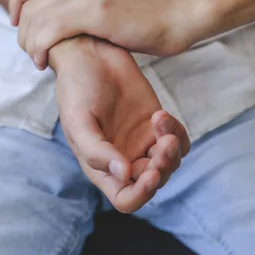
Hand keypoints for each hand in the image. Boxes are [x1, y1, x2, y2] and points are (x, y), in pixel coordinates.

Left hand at [10, 0, 207, 69]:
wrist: (176, 19)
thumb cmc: (145, 24)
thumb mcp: (106, 15)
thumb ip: (82, 17)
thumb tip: (60, 35)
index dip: (17, 3)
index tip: (20, 26)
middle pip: (29, 4)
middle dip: (23, 34)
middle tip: (34, 55)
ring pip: (36, 17)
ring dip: (29, 44)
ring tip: (40, 62)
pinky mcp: (97, 13)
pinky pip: (51, 28)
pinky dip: (40, 47)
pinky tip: (47, 62)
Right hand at [50, 36, 189, 212]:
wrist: (89, 55)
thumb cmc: (76, 88)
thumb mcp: (77, 120)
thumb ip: (96, 151)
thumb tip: (123, 174)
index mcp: (102, 167)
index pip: (126, 199)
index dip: (141, 194)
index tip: (151, 173)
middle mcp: (124, 159)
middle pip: (154, 182)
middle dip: (162, 165)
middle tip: (163, 141)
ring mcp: (142, 141)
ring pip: (171, 162)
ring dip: (172, 149)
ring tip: (161, 119)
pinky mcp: (156, 123)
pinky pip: (178, 139)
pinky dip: (176, 131)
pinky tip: (160, 114)